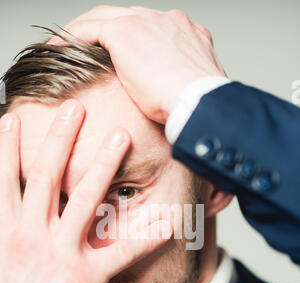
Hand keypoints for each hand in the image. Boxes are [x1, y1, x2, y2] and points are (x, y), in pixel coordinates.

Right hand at [0, 101, 171, 282]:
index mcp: (4, 233)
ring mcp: (58, 256)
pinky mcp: (84, 281)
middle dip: (60, 138)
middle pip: (46, 177)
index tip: (11, 117)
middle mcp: (29, 236)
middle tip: (75, 107)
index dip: (5, 148)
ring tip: (120, 135)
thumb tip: (9, 208)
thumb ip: (5, 235)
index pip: (3, 181)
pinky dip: (146, 235)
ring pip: (83, 200)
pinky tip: (168, 219)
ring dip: (103, 165)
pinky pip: (121, 252)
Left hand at [49, 5, 225, 122]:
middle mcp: (166, 21)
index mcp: (185, 34)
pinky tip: (59, 52)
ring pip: (104, 18)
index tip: (119, 59)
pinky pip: (87, 29)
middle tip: (87, 50)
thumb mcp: (189, 93)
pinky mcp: (125, 31)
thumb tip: (169, 105)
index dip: (131, 44)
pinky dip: (71, 39)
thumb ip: (178, 87)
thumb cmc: (197, 108)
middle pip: (126, 19)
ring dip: (85, 34)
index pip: (150, 31)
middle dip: (106, 33)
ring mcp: (146, 21)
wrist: (199, 103)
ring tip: (68, 50)